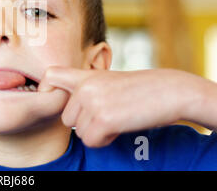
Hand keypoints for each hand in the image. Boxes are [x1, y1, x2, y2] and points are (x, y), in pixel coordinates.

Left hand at [38, 67, 204, 146]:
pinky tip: (120, 127)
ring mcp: (93, 101)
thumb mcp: (108, 81)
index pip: (50, 76)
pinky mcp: (103, 118)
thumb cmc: (140, 89)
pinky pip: (91, 140)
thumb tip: (68, 111)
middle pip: (66, 118)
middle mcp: (85, 86)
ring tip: (117, 118)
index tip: (55, 100)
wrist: (170, 91)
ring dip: (97, 132)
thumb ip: (87, 90)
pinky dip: (105, 140)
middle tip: (108, 114)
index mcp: (85, 75)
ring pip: (79, 131)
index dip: (46, 90)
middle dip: (84, 123)